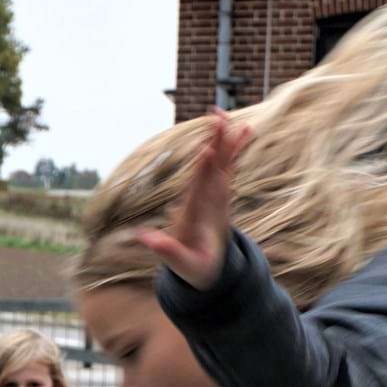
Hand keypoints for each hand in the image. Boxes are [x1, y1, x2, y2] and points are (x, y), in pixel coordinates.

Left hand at [135, 113, 252, 291]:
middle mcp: (199, 198)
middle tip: (217, 119)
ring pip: (218, 162)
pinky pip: (228, 167)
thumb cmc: (189, 268)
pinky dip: (235, 151)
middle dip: (213, 144)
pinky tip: (244, 131)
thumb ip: (165, 250)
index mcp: (191, 212)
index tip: (206, 151)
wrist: (193, 268)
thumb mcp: (180, 263)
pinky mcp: (219, 193)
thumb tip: (143, 237)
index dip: (201, 170)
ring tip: (232, 118)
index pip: (196, 188)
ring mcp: (210, 194)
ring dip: (224, 141)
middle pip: (208, 167)